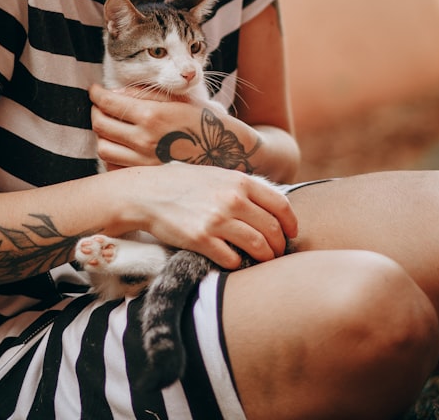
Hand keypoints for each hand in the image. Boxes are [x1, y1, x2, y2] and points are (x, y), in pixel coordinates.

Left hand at [90, 84, 258, 170]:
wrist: (227, 154)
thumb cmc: (204, 122)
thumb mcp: (177, 100)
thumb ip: (143, 95)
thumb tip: (112, 93)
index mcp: (151, 116)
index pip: (108, 103)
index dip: (96, 94)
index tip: (95, 91)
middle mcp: (144, 141)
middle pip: (100, 125)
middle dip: (96, 112)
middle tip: (100, 107)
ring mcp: (143, 162)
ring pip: (103, 148)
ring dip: (102, 135)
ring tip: (110, 127)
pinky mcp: (146, 178)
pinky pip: (114, 167)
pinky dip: (112, 156)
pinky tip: (121, 147)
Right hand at [125, 164, 297, 268]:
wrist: (146, 193)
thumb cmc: (183, 184)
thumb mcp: (217, 175)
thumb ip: (243, 187)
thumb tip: (270, 205)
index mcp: (239, 181)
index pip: (281, 205)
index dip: (291, 223)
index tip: (291, 234)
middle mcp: (232, 199)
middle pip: (272, 229)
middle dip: (279, 245)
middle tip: (278, 253)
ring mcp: (217, 220)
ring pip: (258, 246)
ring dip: (265, 258)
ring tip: (263, 261)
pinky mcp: (201, 240)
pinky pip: (233, 259)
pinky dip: (239, 264)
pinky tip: (235, 262)